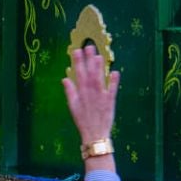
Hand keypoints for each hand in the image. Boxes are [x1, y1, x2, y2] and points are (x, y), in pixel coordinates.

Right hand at [64, 44, 118, 158]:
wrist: (94, 134)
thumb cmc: (82, 120)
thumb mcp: (73, 106)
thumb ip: (70, 91)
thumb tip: (64, 79)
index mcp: (81, 92)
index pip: (79, 74)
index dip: (78, 61)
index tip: (77, 50)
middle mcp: (91, 92)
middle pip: (90, 73)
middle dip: (89, 59)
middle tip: (90, 46)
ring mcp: (101, 96)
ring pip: (100, 79)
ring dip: (99, 67)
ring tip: (99, 55)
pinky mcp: (110, 101)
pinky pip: (112, 90)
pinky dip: (113, 82)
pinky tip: (115, 72)